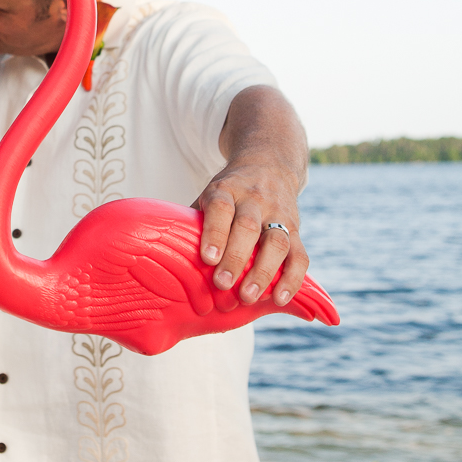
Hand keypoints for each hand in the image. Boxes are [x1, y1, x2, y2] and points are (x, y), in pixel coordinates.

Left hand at [195, 85, 310, 305]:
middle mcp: (254, 199)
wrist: (269, 163)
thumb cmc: (228, 191)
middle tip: (222, 285)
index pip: (220, 207)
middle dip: (235, 258)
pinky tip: (280, 298)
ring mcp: (278, 214)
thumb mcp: (208, 193)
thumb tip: (161, 254)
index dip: (214, 232)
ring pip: (277, 242)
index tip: (207, 257)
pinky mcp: (297, 229)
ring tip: (248, 297)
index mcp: (226, 189)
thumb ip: (192, 220)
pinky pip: (300, 255)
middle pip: (247, 227)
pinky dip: (292, 278)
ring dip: (263, 272)